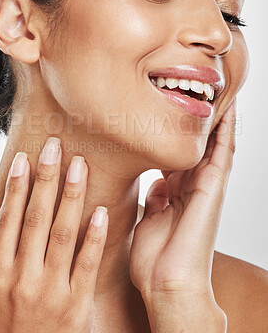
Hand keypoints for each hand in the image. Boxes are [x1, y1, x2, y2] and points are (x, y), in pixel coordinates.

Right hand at [0, 137, 107, 332]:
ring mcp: (50, 291)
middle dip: (45, 179)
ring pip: (61, 233)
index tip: (26, 159)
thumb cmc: (6, 326)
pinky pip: (86, 264)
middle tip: (55, 148)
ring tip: (79, 166)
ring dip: (71, 196)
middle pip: (35, 218)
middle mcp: (21, 278)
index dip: (17, 187)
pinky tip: (100, 210)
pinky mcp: (76, 305)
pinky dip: (93, 236)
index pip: (9, 219)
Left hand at [130, 99, 236, 330]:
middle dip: (199, 124)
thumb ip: (157, 199)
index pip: (180, 156)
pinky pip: (223, 153)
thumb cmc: (156, 258)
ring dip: (216, 121)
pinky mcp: (214, 188)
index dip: (178, 135)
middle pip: (199, 146)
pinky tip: (226, 110)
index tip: (170, 115)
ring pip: (215, 145)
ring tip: (216, 94)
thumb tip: (158, 183)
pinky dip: (225, 131)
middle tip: (197, 94)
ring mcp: (207, 187)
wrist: (167, 283)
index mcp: (178, 193)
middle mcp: (194, 186)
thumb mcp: (151, 220)